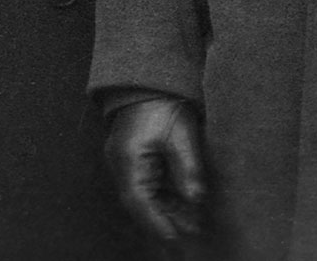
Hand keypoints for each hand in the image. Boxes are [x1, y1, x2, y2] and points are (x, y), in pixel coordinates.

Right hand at [105, 96, 204, 242]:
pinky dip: (161, 196)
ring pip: (142, 196)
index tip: (175, 239)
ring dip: (163, 210)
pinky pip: (144, 184)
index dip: (157, 224)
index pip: (140, 202)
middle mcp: (121, 164)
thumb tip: (195, 199)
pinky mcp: (131, 157)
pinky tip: (180, 204)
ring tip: (191, 223)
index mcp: (129, 160)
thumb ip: (188, 168)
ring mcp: (123, 161)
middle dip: (163, 221)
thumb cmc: (164, 103)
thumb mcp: (182, 135)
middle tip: (189, 235)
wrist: (148, 77)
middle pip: (139, 204)